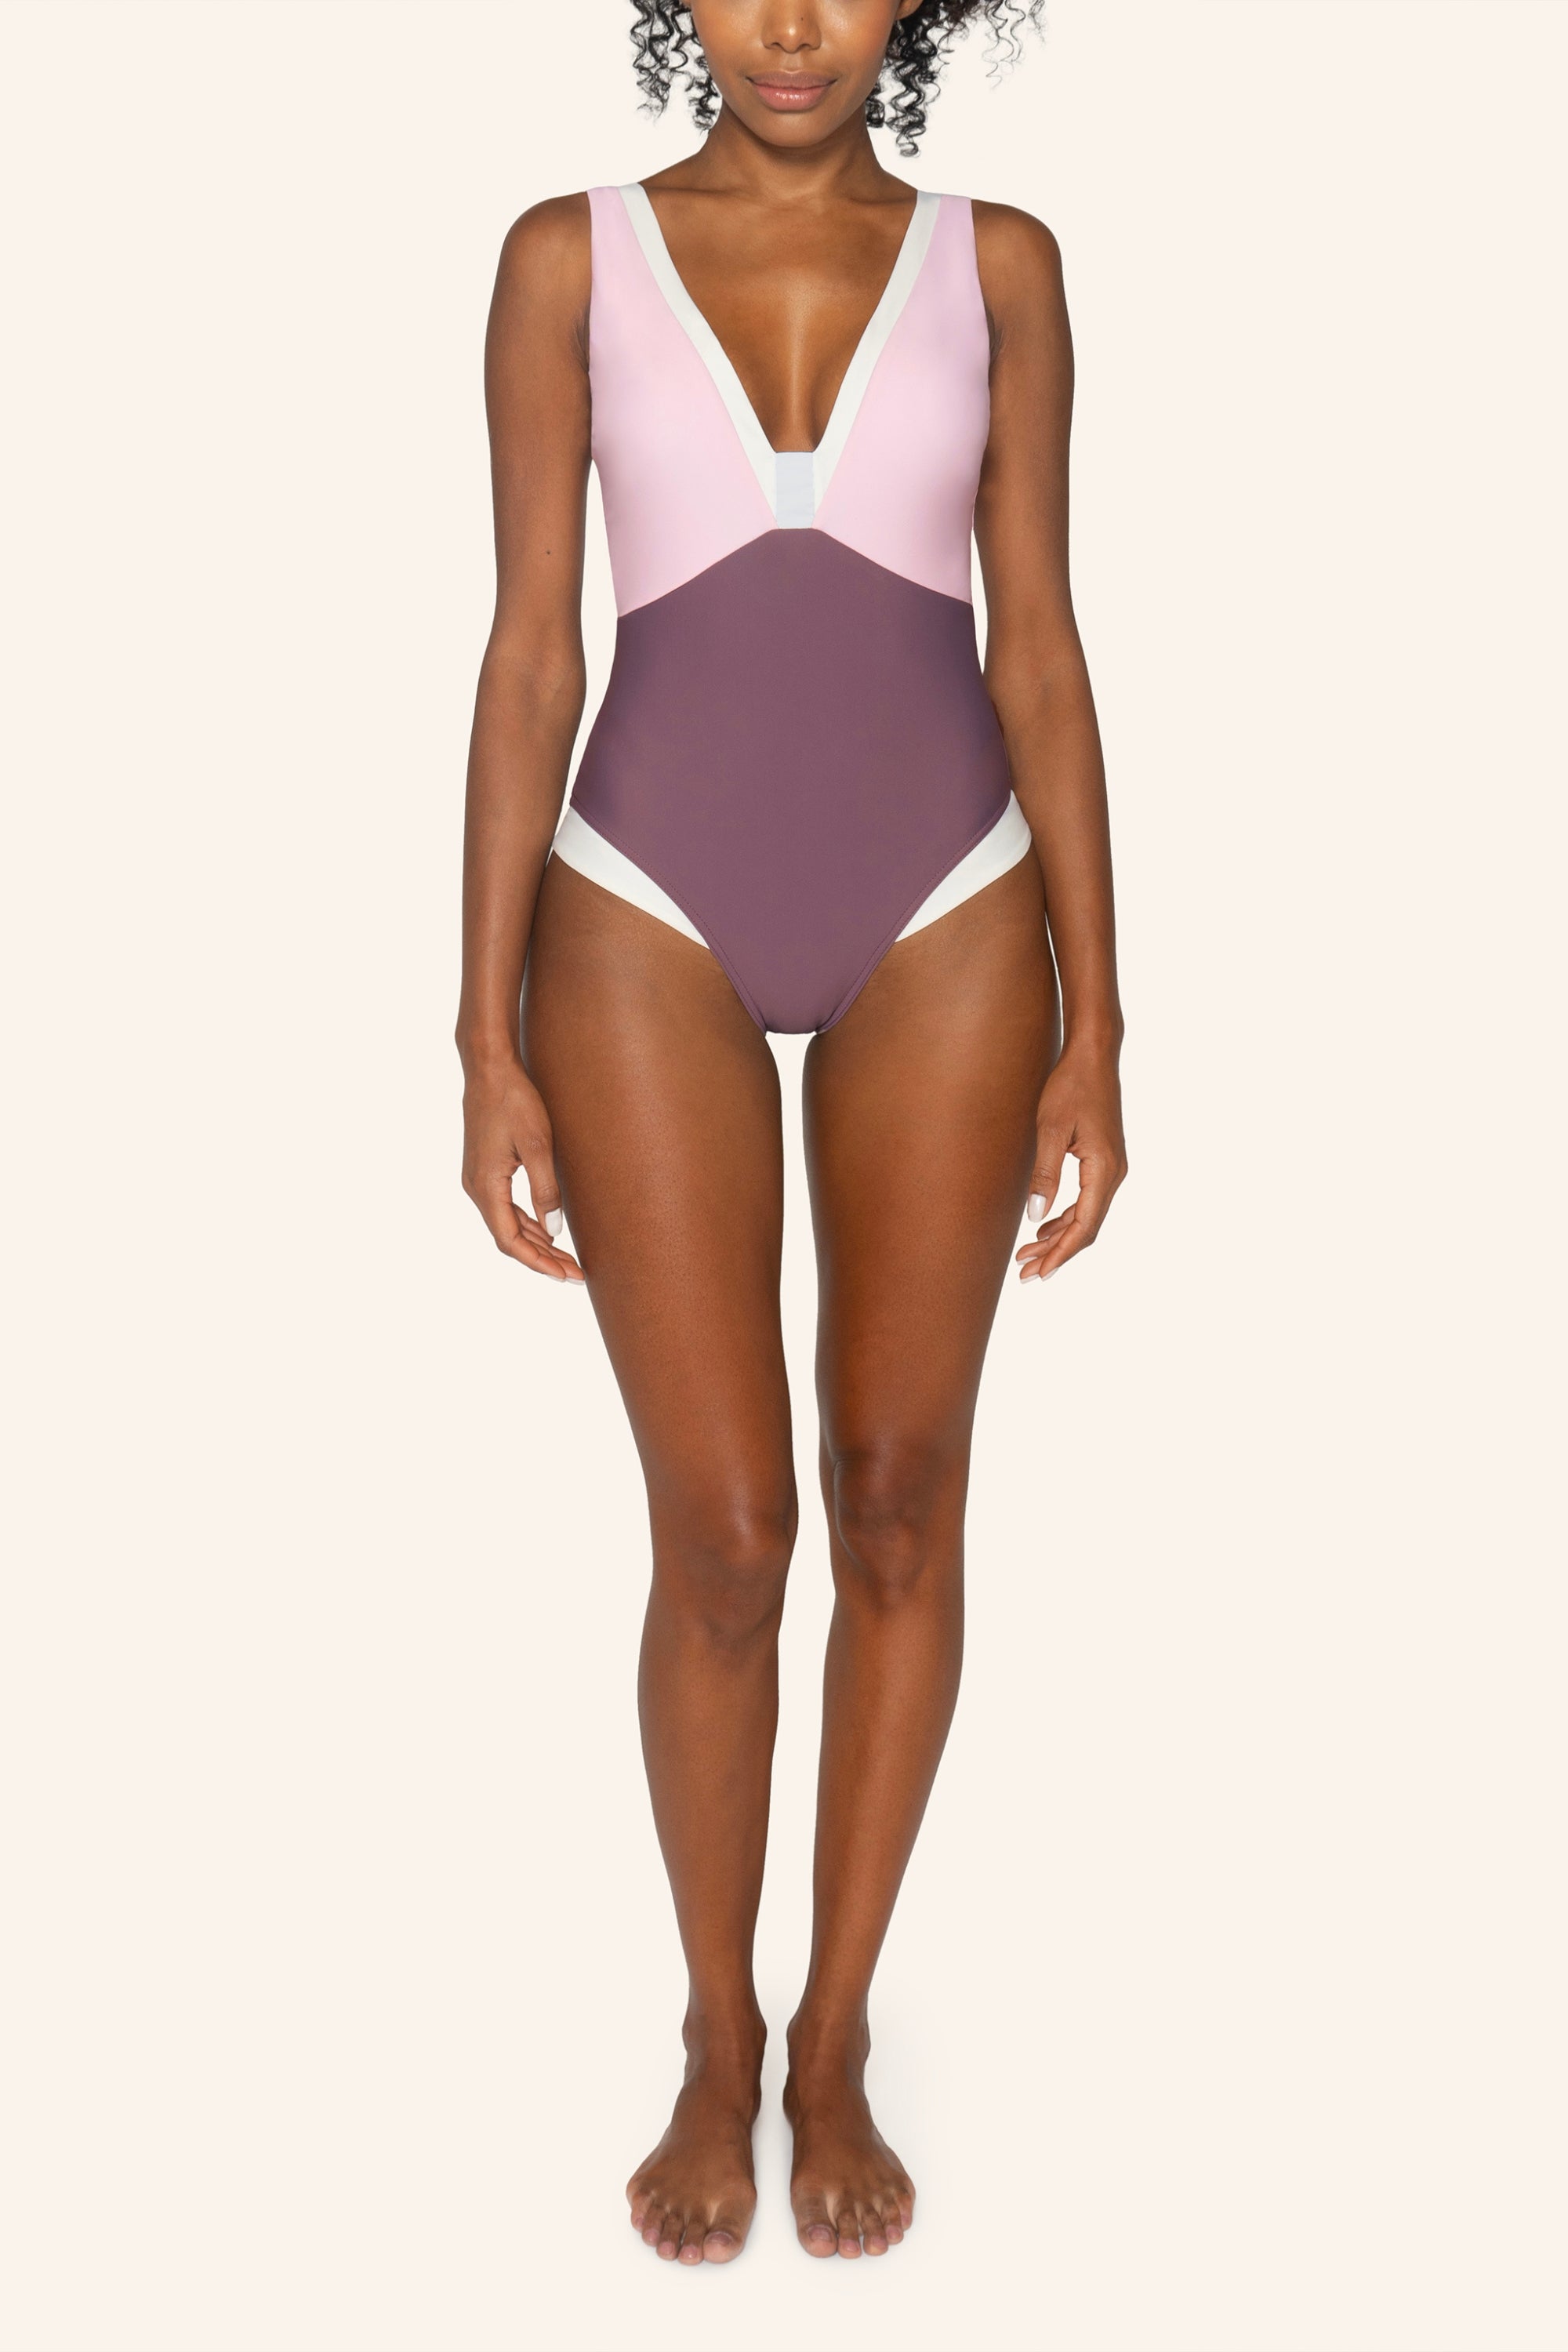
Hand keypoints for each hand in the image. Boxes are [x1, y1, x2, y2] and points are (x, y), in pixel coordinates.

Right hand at [461, 1055, 584, 1283]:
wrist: (488, 1069)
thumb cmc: (514, 1101)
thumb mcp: (538, 1145)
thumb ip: (546, 1191)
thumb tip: (555, 1232)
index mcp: (486, 1187)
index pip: (510, 1241)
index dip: (539, 1263)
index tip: (567, 1276)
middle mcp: (476, 1188)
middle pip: (508, 1238)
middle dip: (542, 1258)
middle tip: (576, 1273)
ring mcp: (478, 1179)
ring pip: (506, 1224)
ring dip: (535, 1243)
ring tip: (566, 1257)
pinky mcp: (484, 1170)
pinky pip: (504, 1207)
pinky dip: (526, 1223)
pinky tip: (547, 1228)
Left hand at [1016, 1044, 1126, 1283]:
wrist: (1093, 1056)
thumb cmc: (1070, 1087)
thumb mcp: (1051, 1129)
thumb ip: (1044, 1175)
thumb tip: (1035, 1218)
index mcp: (1103, 1170)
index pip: (1084, 1227)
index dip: (1060, 1254)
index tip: (1038, 1274)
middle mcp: (1113, 1174)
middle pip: (1086, 1228)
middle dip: (1056, 1253)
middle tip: (1025, 1274)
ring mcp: (1111, 1168)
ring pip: (1087, 1217)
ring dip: (1059, 1238)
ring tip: (1028, 1255)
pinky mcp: (1102, 1161)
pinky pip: (1087, 1201)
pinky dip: (1065, 1218)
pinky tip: (1044, 1226)